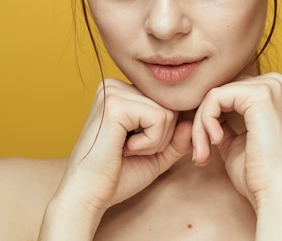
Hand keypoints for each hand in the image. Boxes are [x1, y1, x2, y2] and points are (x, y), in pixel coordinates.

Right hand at [49, 79, 191, 231]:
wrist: (87, 196)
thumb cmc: (117, 176)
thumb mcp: (156, 155)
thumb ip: (177, 139)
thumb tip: (194, 121)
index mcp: (121, 92)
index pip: (167, 103)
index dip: (164, 133)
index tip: (135, 149)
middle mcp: (115, 84)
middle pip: (170, 105)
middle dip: (161, 137)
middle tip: (131, 150)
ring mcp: (113, 91)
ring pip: (168, 112)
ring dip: (156, 141)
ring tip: (127, 149)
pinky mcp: (115, 104)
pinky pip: (159, 118)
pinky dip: (150, 142)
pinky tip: (125, 148)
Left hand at [191, 73, 281, 209]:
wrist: (275, 193)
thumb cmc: (256, 173)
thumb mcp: (235, 139)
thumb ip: (222, 120)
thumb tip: (201, 108)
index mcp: (271, 91)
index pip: (225, 92)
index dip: (208, 118)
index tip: (203, 148)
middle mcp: (273, 82)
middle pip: (218, 91)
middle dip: (202, 123)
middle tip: (200, 153)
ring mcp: (269, 86)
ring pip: (213, 95)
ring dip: (201, 125)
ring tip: (203, 152)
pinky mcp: (260, 95)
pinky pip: (214, 98)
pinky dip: (206, 121)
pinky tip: (216, 141)